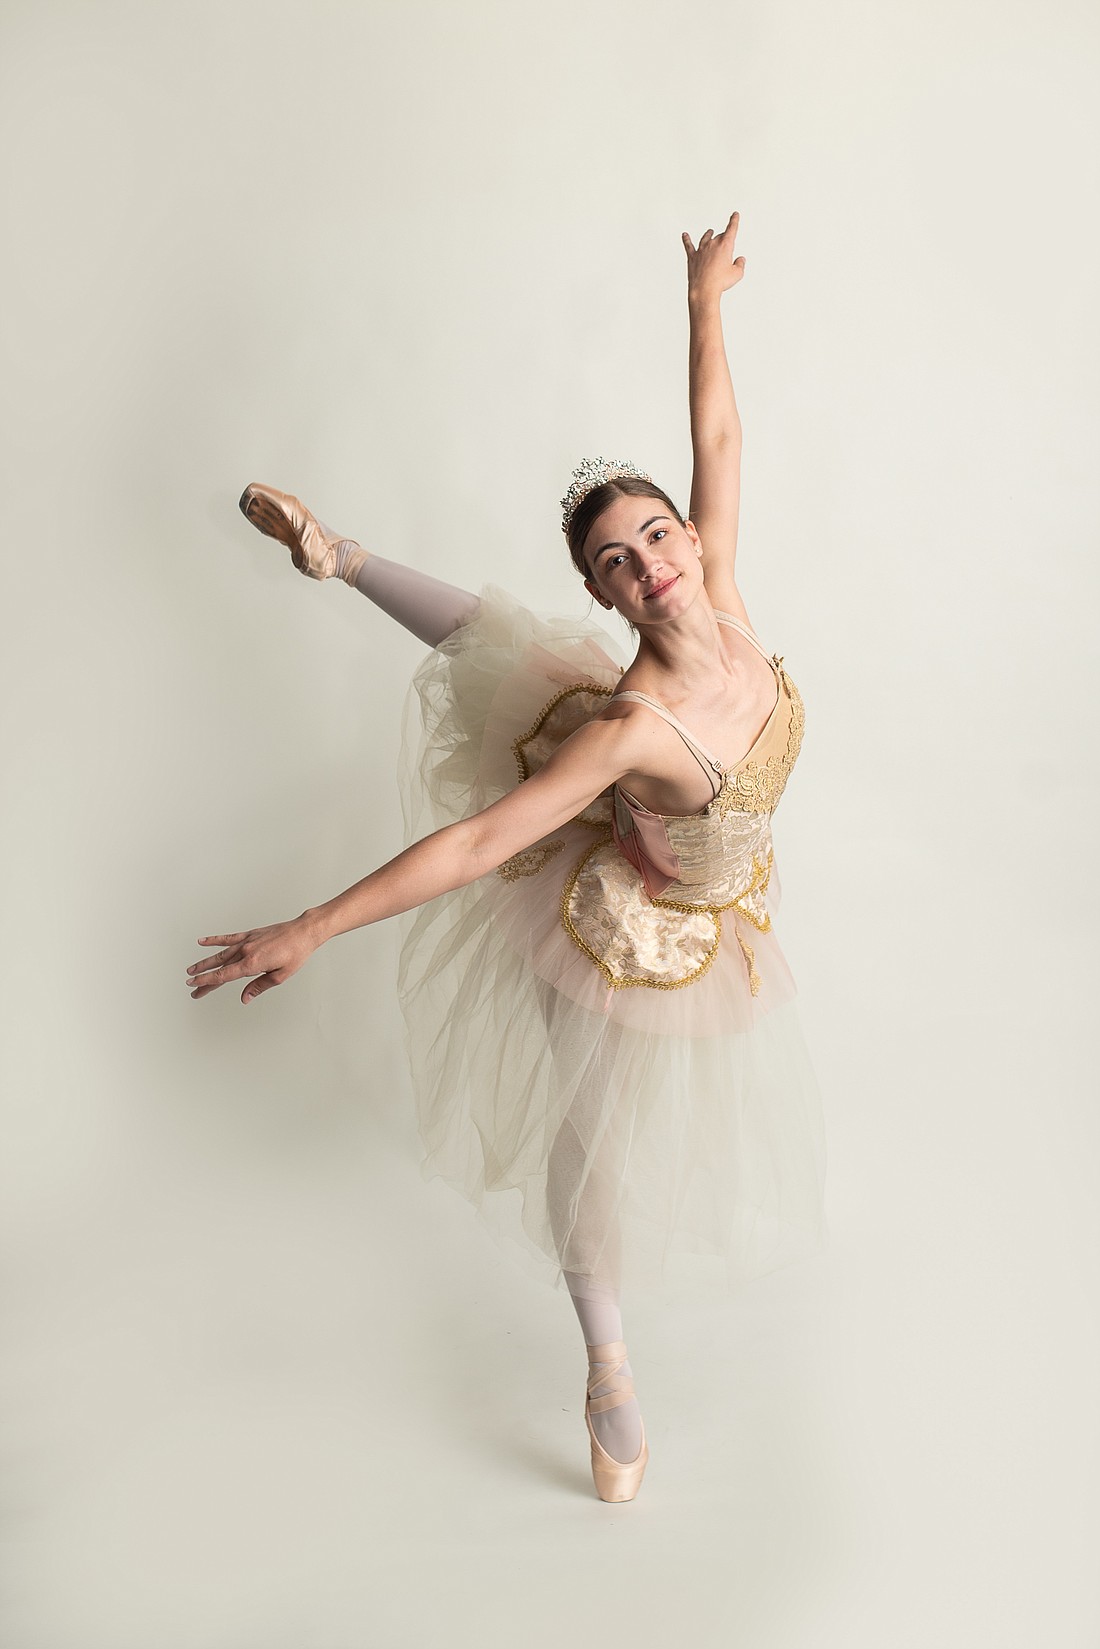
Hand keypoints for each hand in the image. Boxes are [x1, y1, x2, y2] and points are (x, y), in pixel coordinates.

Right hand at [185, 913, 321, 1003]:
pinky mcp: (250, 935)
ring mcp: (246, 941)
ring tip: (192, 969)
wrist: (303, 932)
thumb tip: (245, 998)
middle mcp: (246, 951)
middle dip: (203, 977)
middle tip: (191, 986)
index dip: (207, 982)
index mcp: (252, 963)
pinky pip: (228, 938)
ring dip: (205, 962)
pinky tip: (202, 942)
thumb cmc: (295, 953)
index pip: (224, 975)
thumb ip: (259, 986)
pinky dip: (214, 940)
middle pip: (219, 967)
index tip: (194, 986)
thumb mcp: (280, 976)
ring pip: (220, 954)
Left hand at [682, 211, 744, 302]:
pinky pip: (688, 245)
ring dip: (708, 235)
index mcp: (725, 245)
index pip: (731, 229)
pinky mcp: (692, 257)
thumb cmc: (720, 282)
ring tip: (710, 232)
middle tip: (725, 243)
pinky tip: (685, 235)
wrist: (704, 290)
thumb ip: (740, 264)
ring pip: (705, 238)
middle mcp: (712, 244)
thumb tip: (740, 260)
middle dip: (723, 238)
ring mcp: (701, 250)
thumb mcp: (737, 274)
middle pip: (719, 236)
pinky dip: (686, 240)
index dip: (734, 221)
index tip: (735, 214)